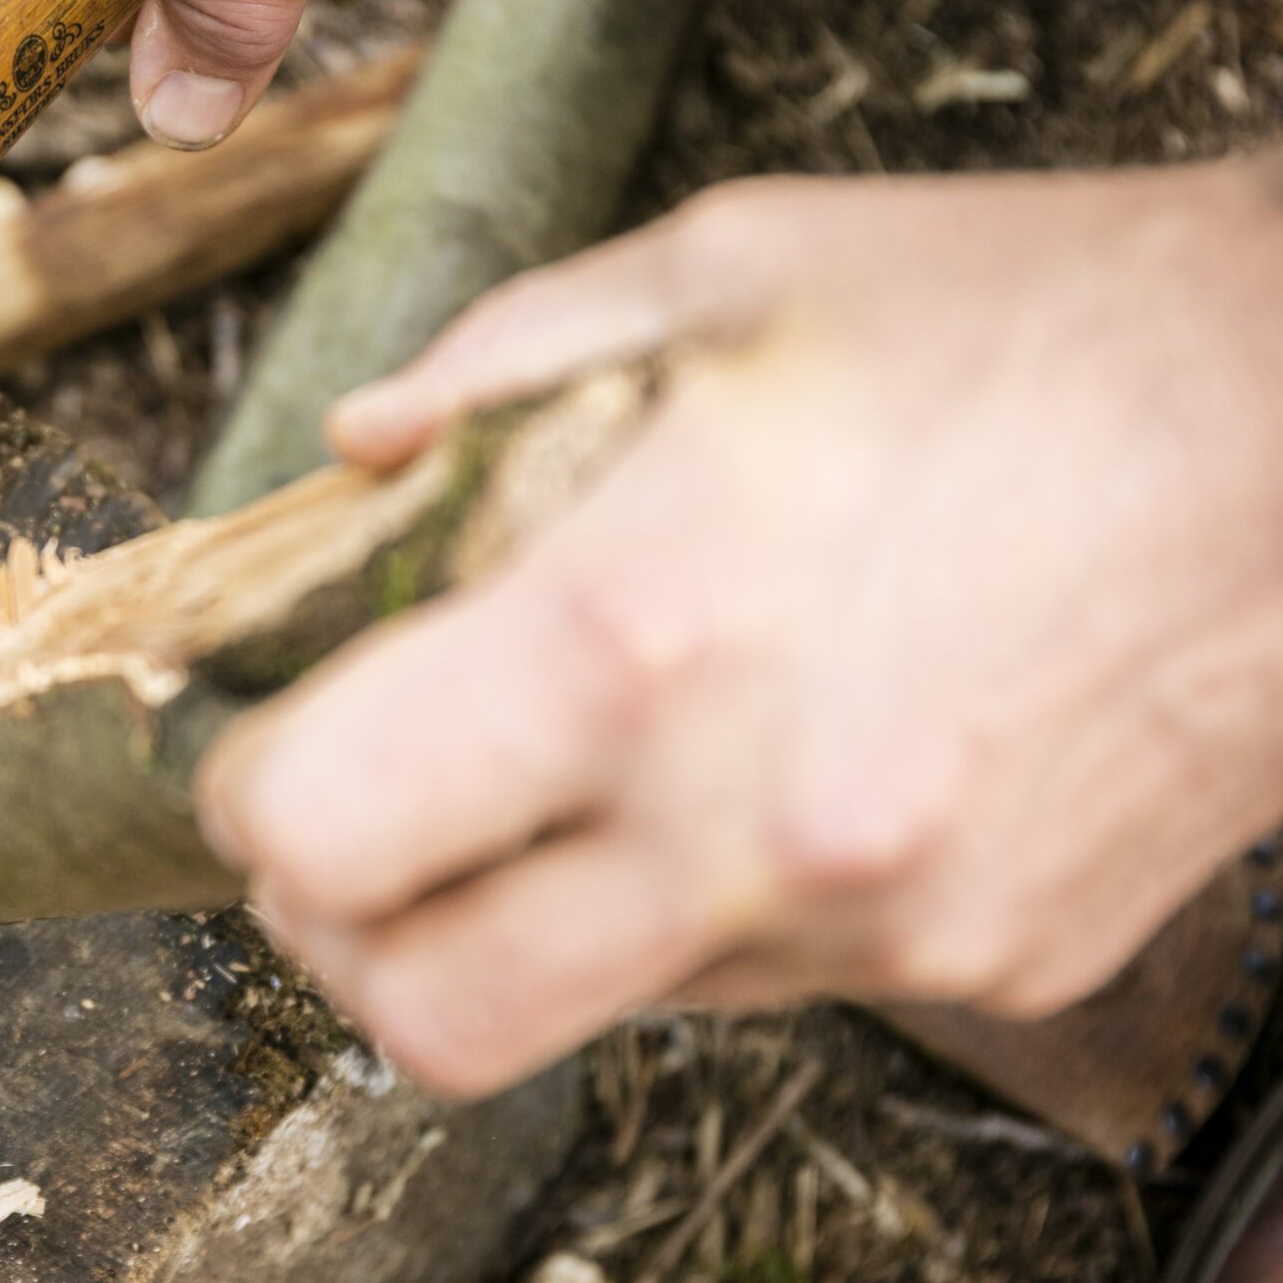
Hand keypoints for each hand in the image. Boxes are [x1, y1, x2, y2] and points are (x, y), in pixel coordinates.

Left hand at [197, 156, 1282, 1097]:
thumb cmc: (1035, 322)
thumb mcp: (727, 267)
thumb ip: (492, 370)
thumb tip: (351, 462)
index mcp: (638, 635)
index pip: (321, 833)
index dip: (247, 795)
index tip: (258, 744)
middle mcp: (744, 826)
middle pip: (421, 1016)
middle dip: (344, 931)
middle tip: (358, 823)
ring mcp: (875, 926)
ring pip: (586, 1010)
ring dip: (518, 911)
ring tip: (579, 756)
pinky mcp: (981, 967)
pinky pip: (750, 983)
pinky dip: (682, 903)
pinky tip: (746, 765)